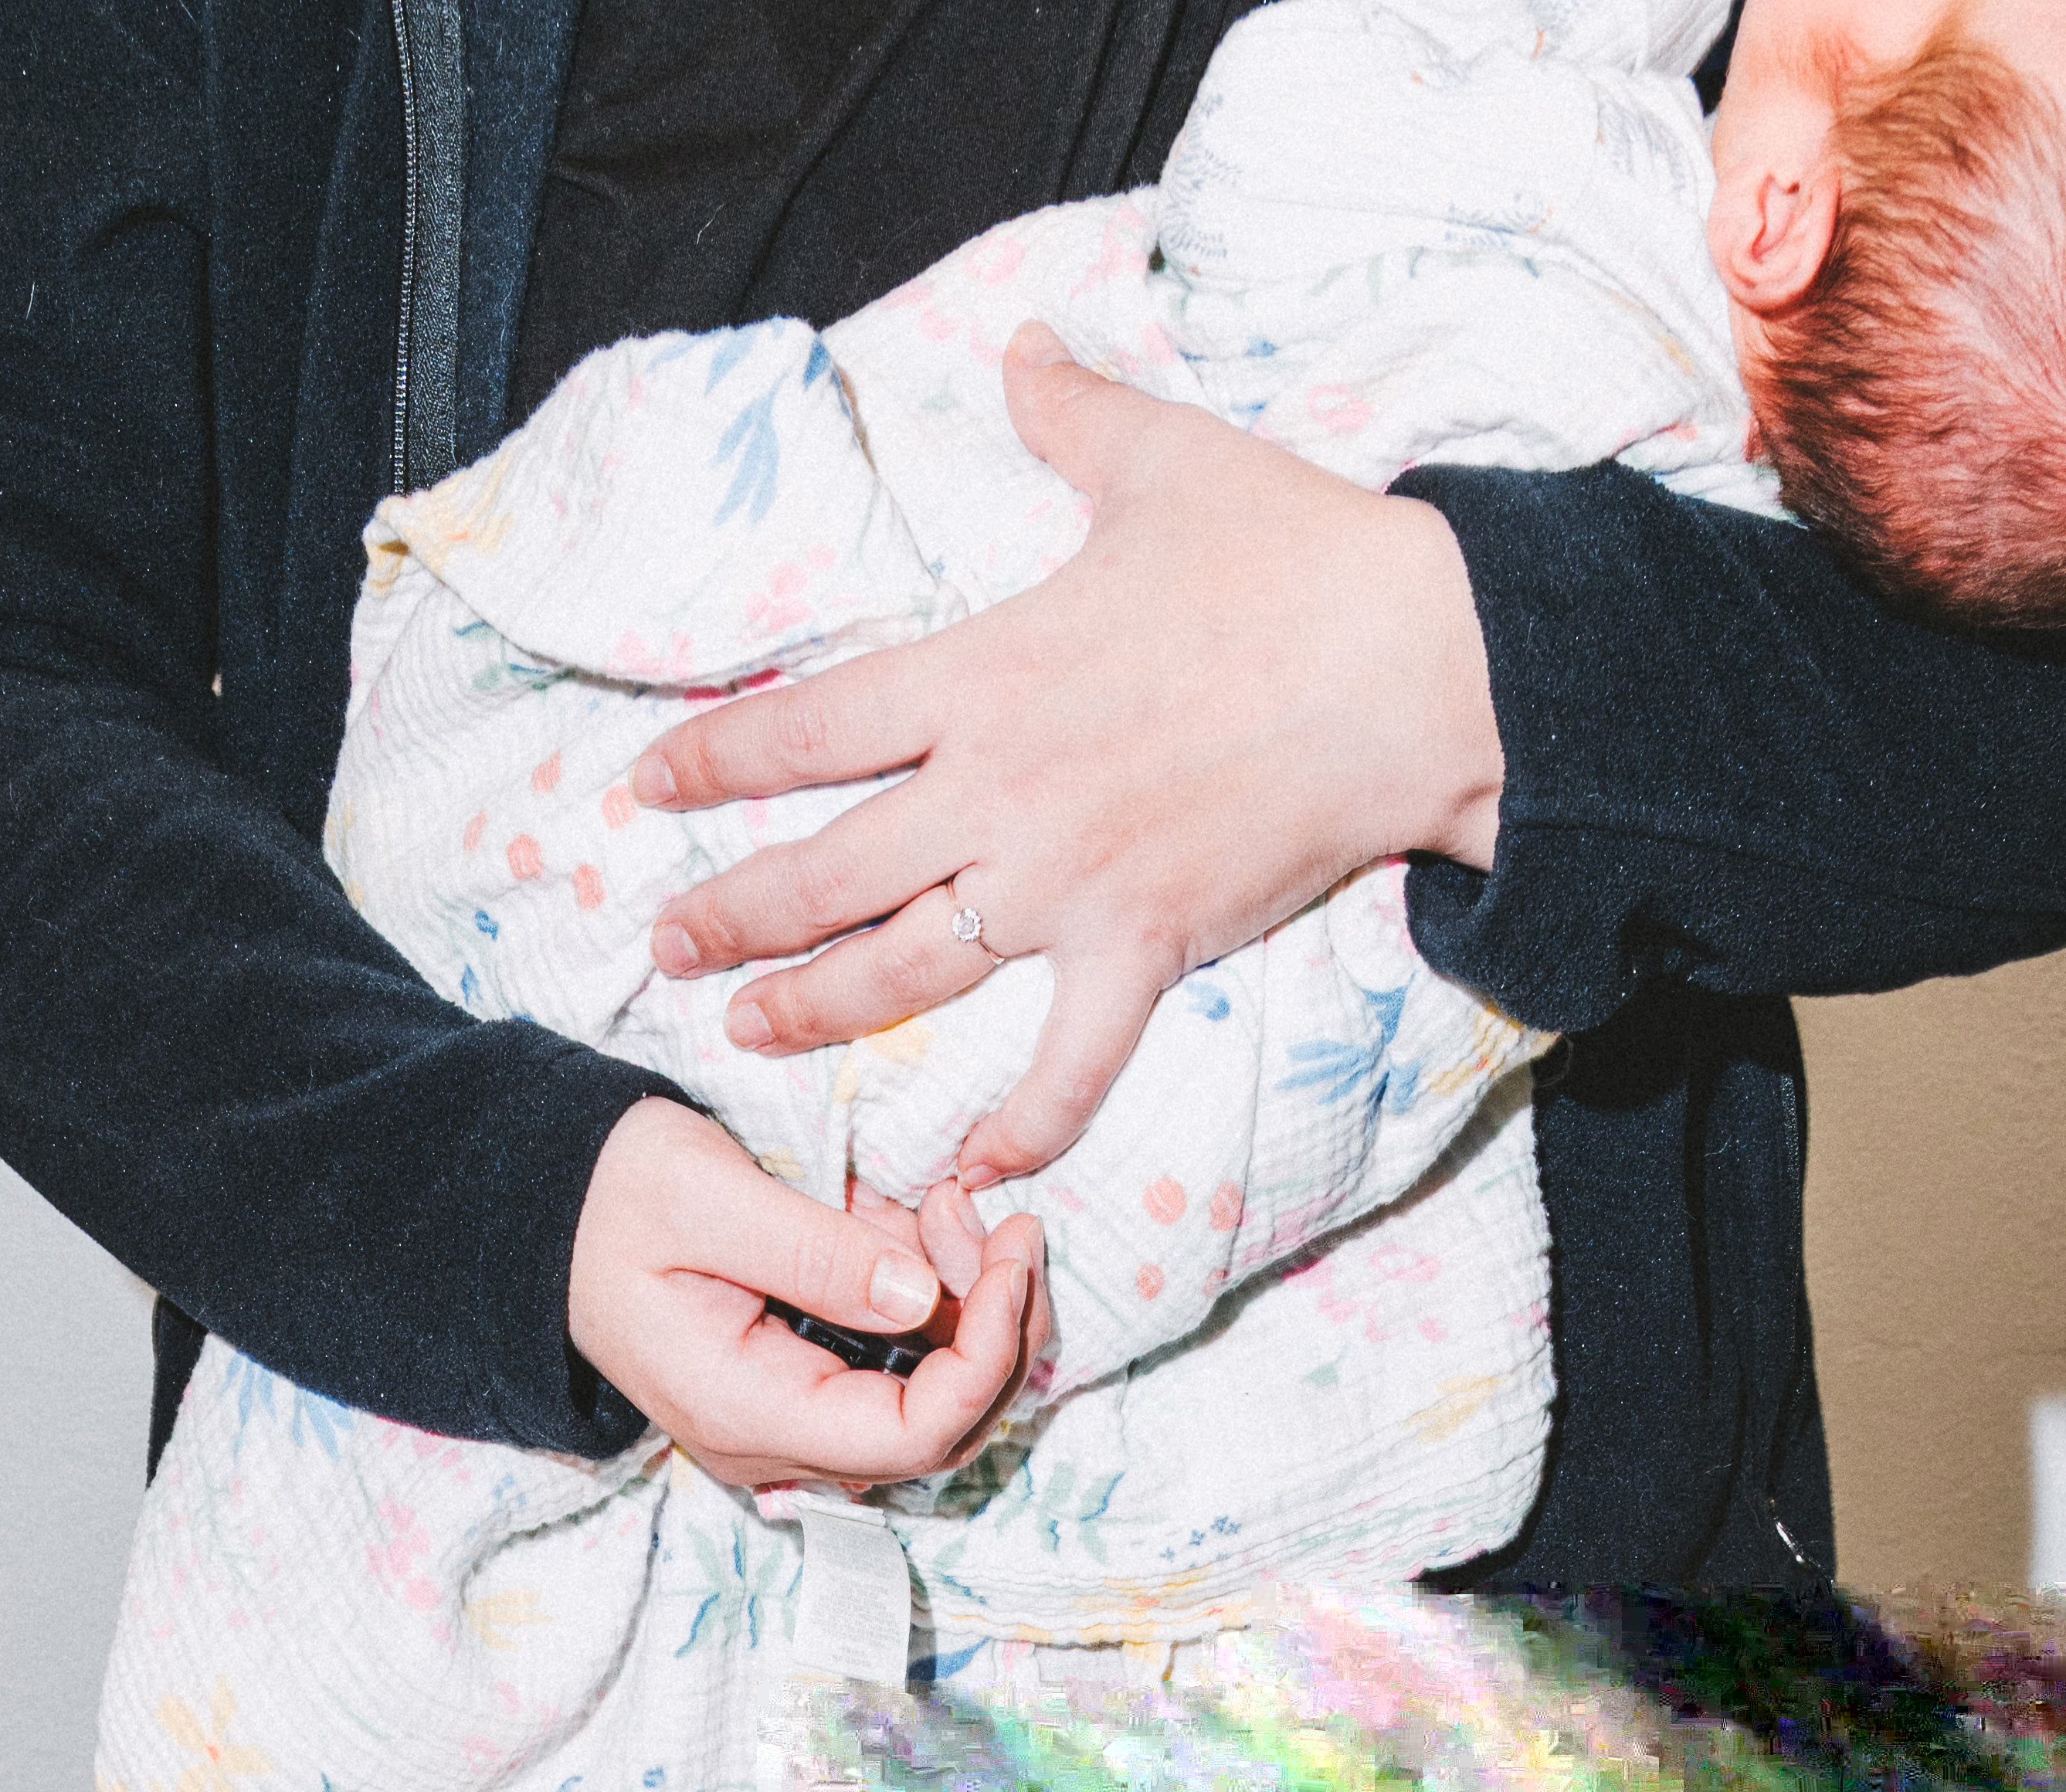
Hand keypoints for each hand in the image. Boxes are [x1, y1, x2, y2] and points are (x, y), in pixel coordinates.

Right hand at [567, 1096, 1045, 1496]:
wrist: (540, 1213)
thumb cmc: (606, 1196)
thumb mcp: (704, 1195)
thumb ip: (816, 1253)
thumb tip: (921, 1298)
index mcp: (749, 1410)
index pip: (916, 1434)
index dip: (989, 1354)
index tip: (1012, 1250)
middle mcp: (778, 1443)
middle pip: (944, 1430)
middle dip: (996, 1327)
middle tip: (991, 1216)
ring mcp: (793, 1424)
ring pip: (936, 1403)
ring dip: (972, 1308)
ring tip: (952, 1206)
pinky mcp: (804, 1388)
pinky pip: (902, 1370)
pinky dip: (937, 1302)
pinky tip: (924, 1228)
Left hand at [630, 326, 1504, 1185]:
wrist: (1414, 663)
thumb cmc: (1292, 555)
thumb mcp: (1164, 459)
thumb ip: (1071, 413)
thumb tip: (1026, 346)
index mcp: (984, 674)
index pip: (808, 727)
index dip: (716, 763)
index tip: (651, 792)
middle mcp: (1000, 793)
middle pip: (824, 870)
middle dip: (729, 917)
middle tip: (662, 951)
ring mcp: (1065, 883)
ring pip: (903, 969)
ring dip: (813, 1011)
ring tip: (744, 1034)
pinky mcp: (1144, 947)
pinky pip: (1068, 1066)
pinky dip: (1021, 1128)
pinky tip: (970, 1172)